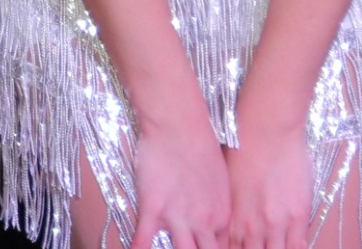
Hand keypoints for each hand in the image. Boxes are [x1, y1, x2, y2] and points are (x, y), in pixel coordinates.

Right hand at [127, 116, 227, 248]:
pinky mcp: (153, 206)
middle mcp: (204, 223)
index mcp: (222, 217)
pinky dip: (138, 247)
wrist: (180, 126)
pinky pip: (144, 236)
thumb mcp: (221, 181)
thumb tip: (210, 218)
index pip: (222, 248)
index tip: (208, 248)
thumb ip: (217, 205)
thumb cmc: (203, 147)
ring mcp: (178, 216)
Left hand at [224, 117, 313, 248]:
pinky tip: (289, 244)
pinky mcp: (298, 214)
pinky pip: (297, 244)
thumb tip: (228, 220)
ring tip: (271, 244)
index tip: (235, 246)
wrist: (264, 130)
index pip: (229, 248)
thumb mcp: (225, 182)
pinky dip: (293, 247)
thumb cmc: (239, 149)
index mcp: (229, 216)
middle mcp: (251, 224)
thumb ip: (229, 207)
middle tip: (256, 244)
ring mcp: (276, 221)